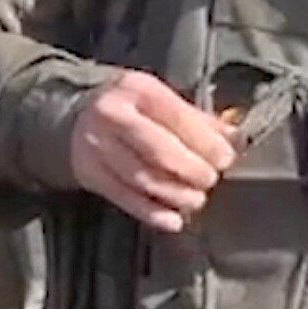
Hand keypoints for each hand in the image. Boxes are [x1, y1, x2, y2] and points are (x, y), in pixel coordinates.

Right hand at [65, 71, 235, 230]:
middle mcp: (114, 115)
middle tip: (210, 180)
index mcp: (138, 89)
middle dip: (191, 169)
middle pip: (158, 149)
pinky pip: (124, 198)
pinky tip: (172, 219)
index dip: (205, 142)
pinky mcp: (90, 173)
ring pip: (142, 178)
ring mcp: (98, 145)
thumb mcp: (159, 99)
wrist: (73, 117)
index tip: (225, 158)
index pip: (177, 117)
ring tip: (195, 200)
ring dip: (175, 194)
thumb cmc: (129, 108)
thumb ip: (196, 118)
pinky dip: (151, 213)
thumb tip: (234, 137)